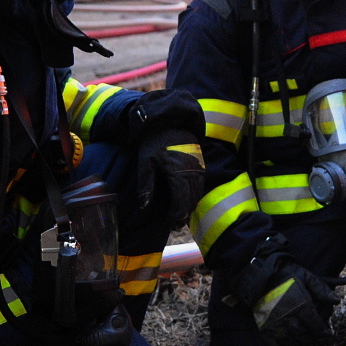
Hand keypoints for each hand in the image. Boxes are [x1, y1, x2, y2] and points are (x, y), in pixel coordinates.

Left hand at [131, 90, 206, 228]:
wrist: (169, 121)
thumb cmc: (154, 142)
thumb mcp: (145, 162)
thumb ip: (146, 185)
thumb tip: (144, 206)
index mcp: (177, 172)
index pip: (181, 201)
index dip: (177, 215)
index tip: (171, 223)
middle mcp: (191, 171)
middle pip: (191, 199)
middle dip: (184, 214)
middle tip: (175, 225)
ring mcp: (198, 166)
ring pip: (198, 192)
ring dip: (191, 205)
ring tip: (181, 215)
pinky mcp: (201, 163)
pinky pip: (201, 183)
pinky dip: (195, 194)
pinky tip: (188, 200)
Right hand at [231, 251, 336, 345]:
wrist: (259, 278)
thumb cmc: (285, 277)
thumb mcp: (306, 276)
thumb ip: (321, 288)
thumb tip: (336, 301)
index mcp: (300, 305)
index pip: (316, 326)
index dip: (325, 335)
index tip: (330, 339)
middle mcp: (289, 317)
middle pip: (306, 338)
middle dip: (315, 345)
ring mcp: (276, 326)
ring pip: (293, 345)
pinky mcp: (266, 330)